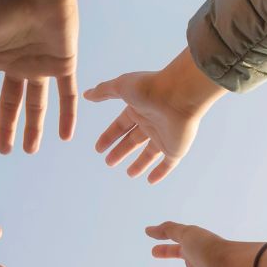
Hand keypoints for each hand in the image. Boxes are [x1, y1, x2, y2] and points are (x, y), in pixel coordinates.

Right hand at [0, 0, 78, 153]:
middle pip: (10, 103)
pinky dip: (68, 115)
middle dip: (6, 127)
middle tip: (4, 151)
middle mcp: (16, 62)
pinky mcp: (64, 62)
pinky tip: (66, 136)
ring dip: (33, 128)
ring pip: (37, 104)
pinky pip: (67, 95)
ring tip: (28, 150)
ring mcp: (41, 63)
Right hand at [84, 48, 226, 182]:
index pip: (120, 126)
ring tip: (130, 174)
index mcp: (138, 108)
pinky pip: (168, 164)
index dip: (109, 137)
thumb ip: (104, 91)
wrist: (180, 94)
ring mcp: (165, 136)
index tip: (98, 148)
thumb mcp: (121, 86)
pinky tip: (151, 181)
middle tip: (109, 162)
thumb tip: (87, 94)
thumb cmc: (150, 87)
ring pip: (150, 153)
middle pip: (133, 140)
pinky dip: (160, 172)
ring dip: (140, 164)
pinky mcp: (175, 148)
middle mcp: (151, 122)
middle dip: (121, 151)